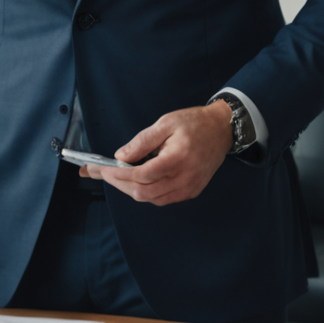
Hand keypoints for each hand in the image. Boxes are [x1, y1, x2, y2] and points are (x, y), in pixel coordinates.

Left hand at [82, 101, 232, 205]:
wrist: (221, 130)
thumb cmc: (194, 123)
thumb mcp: (165, 123)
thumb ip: (142, 141)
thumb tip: (120, 157)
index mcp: (177, 159)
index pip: (140, 176)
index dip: (118, 175)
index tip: (103, 169)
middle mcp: (184, 179)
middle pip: (143, 192)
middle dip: (119, 184)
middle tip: (102, 174)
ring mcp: (189, 188)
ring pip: (151, 199)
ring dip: (131, 190)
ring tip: (116, 177)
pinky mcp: (191, 191)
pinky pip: (163, 199)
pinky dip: (146, 193)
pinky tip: (136, 182)